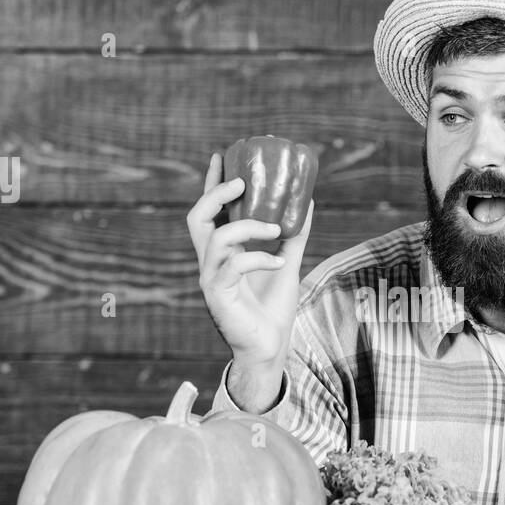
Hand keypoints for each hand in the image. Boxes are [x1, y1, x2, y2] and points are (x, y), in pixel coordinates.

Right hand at [187, 152, 313, 409]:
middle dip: (216, 194)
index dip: (212, 183)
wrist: (269, 349)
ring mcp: (212, 280)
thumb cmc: (272, 309)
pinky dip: (258, 258)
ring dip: (247, 226)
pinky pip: (233, 267)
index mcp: (222, 252)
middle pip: (197, 218)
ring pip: (216, 239)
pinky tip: (279, 262)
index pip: (210, 211)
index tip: (221, 156)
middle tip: (243, 183)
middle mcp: (211, 263)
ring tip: (275, 227)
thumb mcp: (287, 264)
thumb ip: (293, 236)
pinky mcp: (218, 297)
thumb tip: (307, 202)